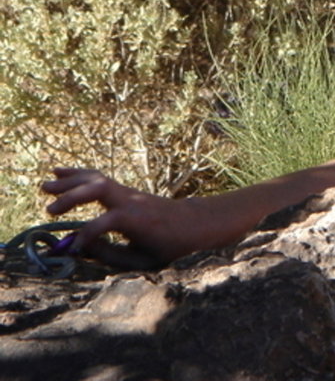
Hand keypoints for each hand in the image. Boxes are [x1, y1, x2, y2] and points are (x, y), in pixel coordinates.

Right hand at [42, 168, 202, 267]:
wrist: (191, 224)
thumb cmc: (168, 246)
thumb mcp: (143, 260)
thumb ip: (111, 255)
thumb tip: (82, 246)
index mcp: (137, 220)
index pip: (107, 221)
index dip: (89, 233)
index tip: (74, 248)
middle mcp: (131, 201)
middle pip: (100, 189)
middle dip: (74, 197)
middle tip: (49, 211)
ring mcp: (127, 193)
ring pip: (97, 179)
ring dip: (70, 181)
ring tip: (45, 187)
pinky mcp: (123, 191)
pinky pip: (98, 178)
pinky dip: (78, 174)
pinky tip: (58, 172)